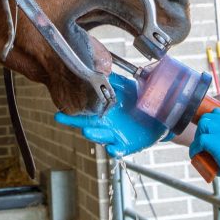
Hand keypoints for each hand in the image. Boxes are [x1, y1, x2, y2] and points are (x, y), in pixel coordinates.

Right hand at [54, 74, 168, 156]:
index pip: (85, 111)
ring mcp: (114, 135)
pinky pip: (118, 149)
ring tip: (86, 131)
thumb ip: (116, 81)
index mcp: (103, 111)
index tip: (59, 108)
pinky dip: (115, 150)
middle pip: (86, 124)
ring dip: (94, 134)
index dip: (72, 110)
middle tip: (60, 118)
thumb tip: (104, 69)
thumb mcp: (129, 88)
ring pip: (101, 136)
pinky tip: (111, 149)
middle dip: (73, 122)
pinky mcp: (126, 145)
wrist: (160, 116)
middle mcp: (105, 124)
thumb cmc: (141, 102)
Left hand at [189, 109, 219, 212]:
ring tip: (201, 151)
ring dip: (198, 137)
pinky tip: (197, 156)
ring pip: (203, 124)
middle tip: (203, 145)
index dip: (211, 123)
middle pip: (209, 117)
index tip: (207, 134)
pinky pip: (200, 141)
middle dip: (202, 130)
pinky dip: (195, 149)